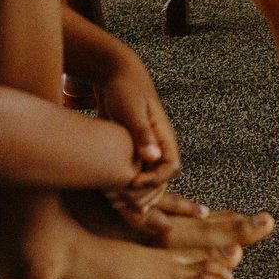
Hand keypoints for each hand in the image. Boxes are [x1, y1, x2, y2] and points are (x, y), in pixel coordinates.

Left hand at [95, 60, 180, 214]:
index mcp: (165, 135)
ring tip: (112, 202)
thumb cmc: (125, 90)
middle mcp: (160, 146)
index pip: (171, 168)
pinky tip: (107, 194)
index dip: (155, 180)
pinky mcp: (135, 152)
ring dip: (134, 196)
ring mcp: (148, 150)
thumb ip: (142, 133)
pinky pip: (136, 177)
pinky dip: (125, 189)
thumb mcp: (131, 110)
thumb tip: (154, 157)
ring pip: (149, 183)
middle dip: (143, 194)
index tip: (132, 182)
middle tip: (119, 201)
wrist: (116, 76)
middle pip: (162, 181)